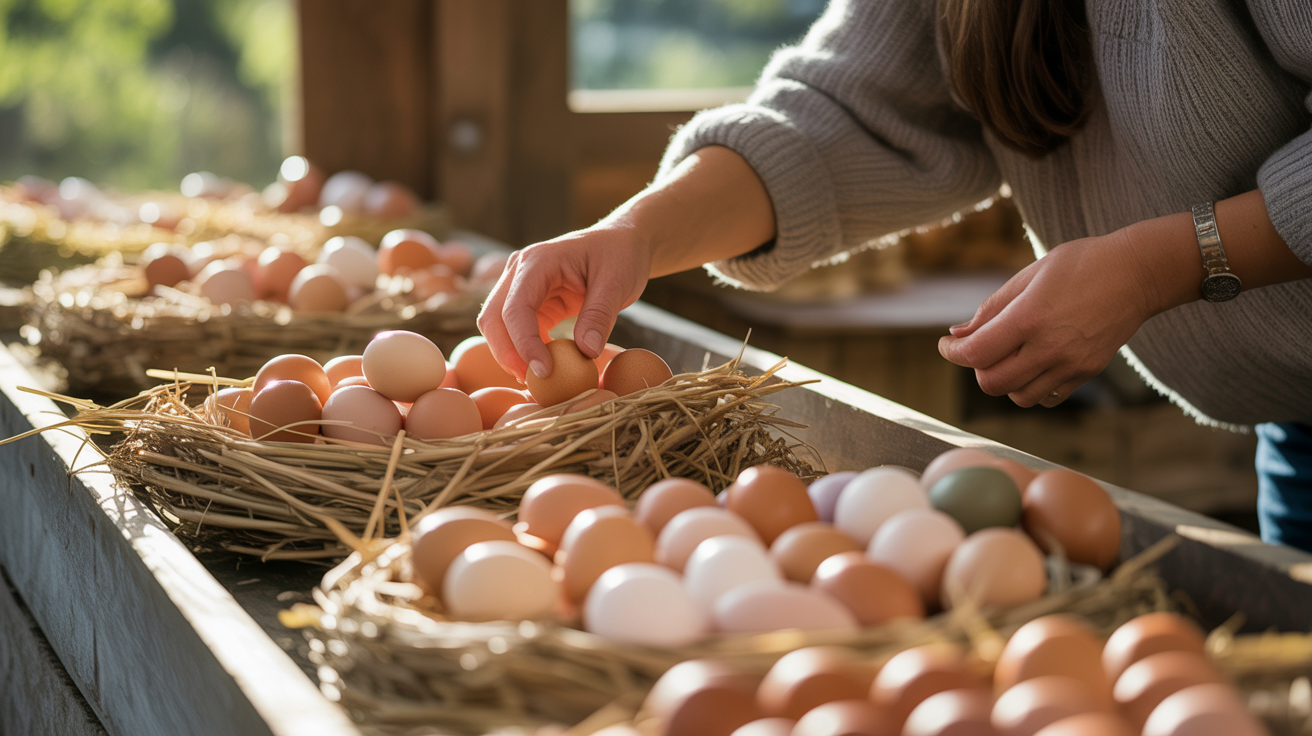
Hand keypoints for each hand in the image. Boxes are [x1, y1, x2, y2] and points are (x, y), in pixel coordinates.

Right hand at [478, 223, 651, 381]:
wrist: (620, 242)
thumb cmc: (620, 255)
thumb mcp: (617, 283)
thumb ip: (600, 316)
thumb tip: (585, 353)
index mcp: (538, 261)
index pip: (515, 307)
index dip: (524, 343)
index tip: (543, 372)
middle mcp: (519, 271)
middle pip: (493, 318)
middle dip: (508, 354)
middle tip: (535, 383)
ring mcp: (519, 286)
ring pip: (497, 326)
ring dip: (511, 355)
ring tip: (538, 379)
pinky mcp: (528, 302)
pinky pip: (514, 330)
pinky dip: (523, 351)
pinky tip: (543, 367)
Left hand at [938, 229, 1159, 407]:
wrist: (1138, 273)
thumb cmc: (1081, 264)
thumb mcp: (1030, 275)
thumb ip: (991, 308)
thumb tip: (958, 335)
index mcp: (1030, 317)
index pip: (975, 354)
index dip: (952, 353)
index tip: (946, 345)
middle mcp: (1050, 347)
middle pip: (992, 383)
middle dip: (976, 369)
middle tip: (980, 348)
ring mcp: (1071, 364)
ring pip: (1019, 397)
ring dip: (1003, 381)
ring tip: (1009, 355)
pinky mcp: (1087, 373)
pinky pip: (1047, 398)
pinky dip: (1030, 388)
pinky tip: (1032, 364)